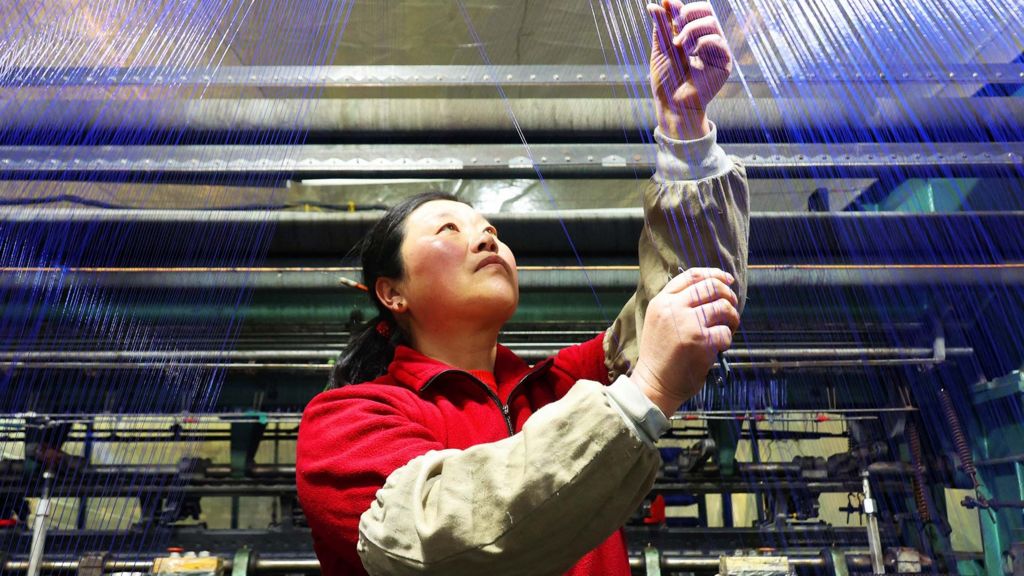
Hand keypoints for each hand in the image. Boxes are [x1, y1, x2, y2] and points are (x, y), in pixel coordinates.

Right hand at [630, 268, 739, 416]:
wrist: (654, 383)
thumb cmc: (661, 354)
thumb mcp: (659, 320)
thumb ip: (677, 303)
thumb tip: (713, 286)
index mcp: (662, 301)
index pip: (692, 275)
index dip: (714, 274)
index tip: (728, 280)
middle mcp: (673, 308)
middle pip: (712, 286)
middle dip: (729, 295)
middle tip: (731, 309)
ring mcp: (688, 324)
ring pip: (723, 307)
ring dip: (732, 317)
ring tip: (727, 328)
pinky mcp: (701, 342)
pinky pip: (725, 332)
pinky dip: (728, 339)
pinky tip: (720, 346)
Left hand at [647, 1, 732, 139]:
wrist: (672, 104)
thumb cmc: (666, 79)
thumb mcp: (661, 48)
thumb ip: (661, 26)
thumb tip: (656, 3)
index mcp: (692, 35)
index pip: (693, 10)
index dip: (682, 6)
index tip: (668, 5)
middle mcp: (706, 39)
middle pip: (706, 11)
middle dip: (688, 14)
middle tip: (676, 26)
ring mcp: (716, 50)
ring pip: (711, 23)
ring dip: (692, 30)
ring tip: (680, 46)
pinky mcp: (723, 62)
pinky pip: (718, 40)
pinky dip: (702, 42)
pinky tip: (692, 54)